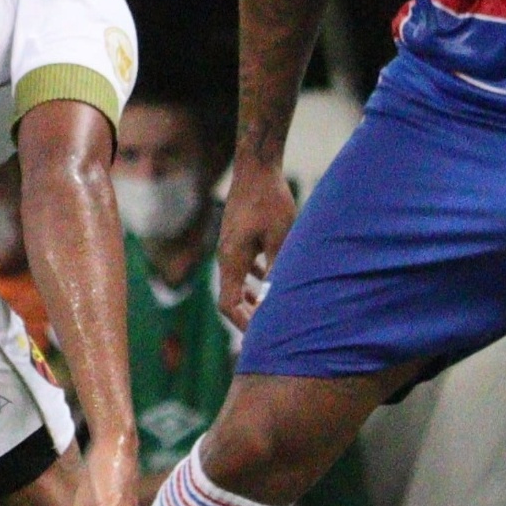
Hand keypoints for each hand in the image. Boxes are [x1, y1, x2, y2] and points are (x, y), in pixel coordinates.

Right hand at [217, 158, 295, 331]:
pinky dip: (251, 279)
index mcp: (232, 260)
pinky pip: (240, 266)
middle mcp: (225, 256)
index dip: (244, 324)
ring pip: (235, 282)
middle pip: (230, 297)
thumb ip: (277, 270)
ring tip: (268, 310)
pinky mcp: (236, 237)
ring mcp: (229, 246)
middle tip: (270, 330)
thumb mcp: (280, 238)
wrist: (256, 168)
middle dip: (248, 315)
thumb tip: (277, 300)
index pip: (228, 305)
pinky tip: (266, 279)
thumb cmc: (270, 201)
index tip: (262, 336)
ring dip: (250, 298)